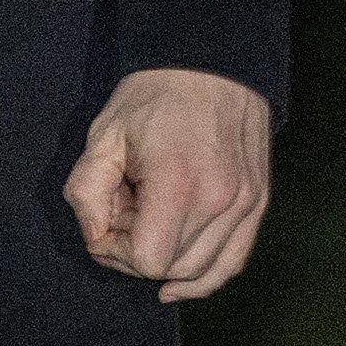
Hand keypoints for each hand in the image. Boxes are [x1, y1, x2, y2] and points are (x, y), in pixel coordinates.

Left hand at [70, 66, 275, 297]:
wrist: (212, 63)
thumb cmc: (154, 98)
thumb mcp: (103, 135)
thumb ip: (87, 193)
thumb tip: (96, 238)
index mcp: (181, 184)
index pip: (147, 260)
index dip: (116, 250)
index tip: (108, 217)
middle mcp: (221, 201)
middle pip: (173, 269)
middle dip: (138, 253)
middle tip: (126, 211)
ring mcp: (246, 204)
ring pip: (201, 271)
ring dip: (167, 259)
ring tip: (152, 219)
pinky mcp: (257, 202)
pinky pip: (233, 262)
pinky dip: (205, 277)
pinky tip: (178, 283)